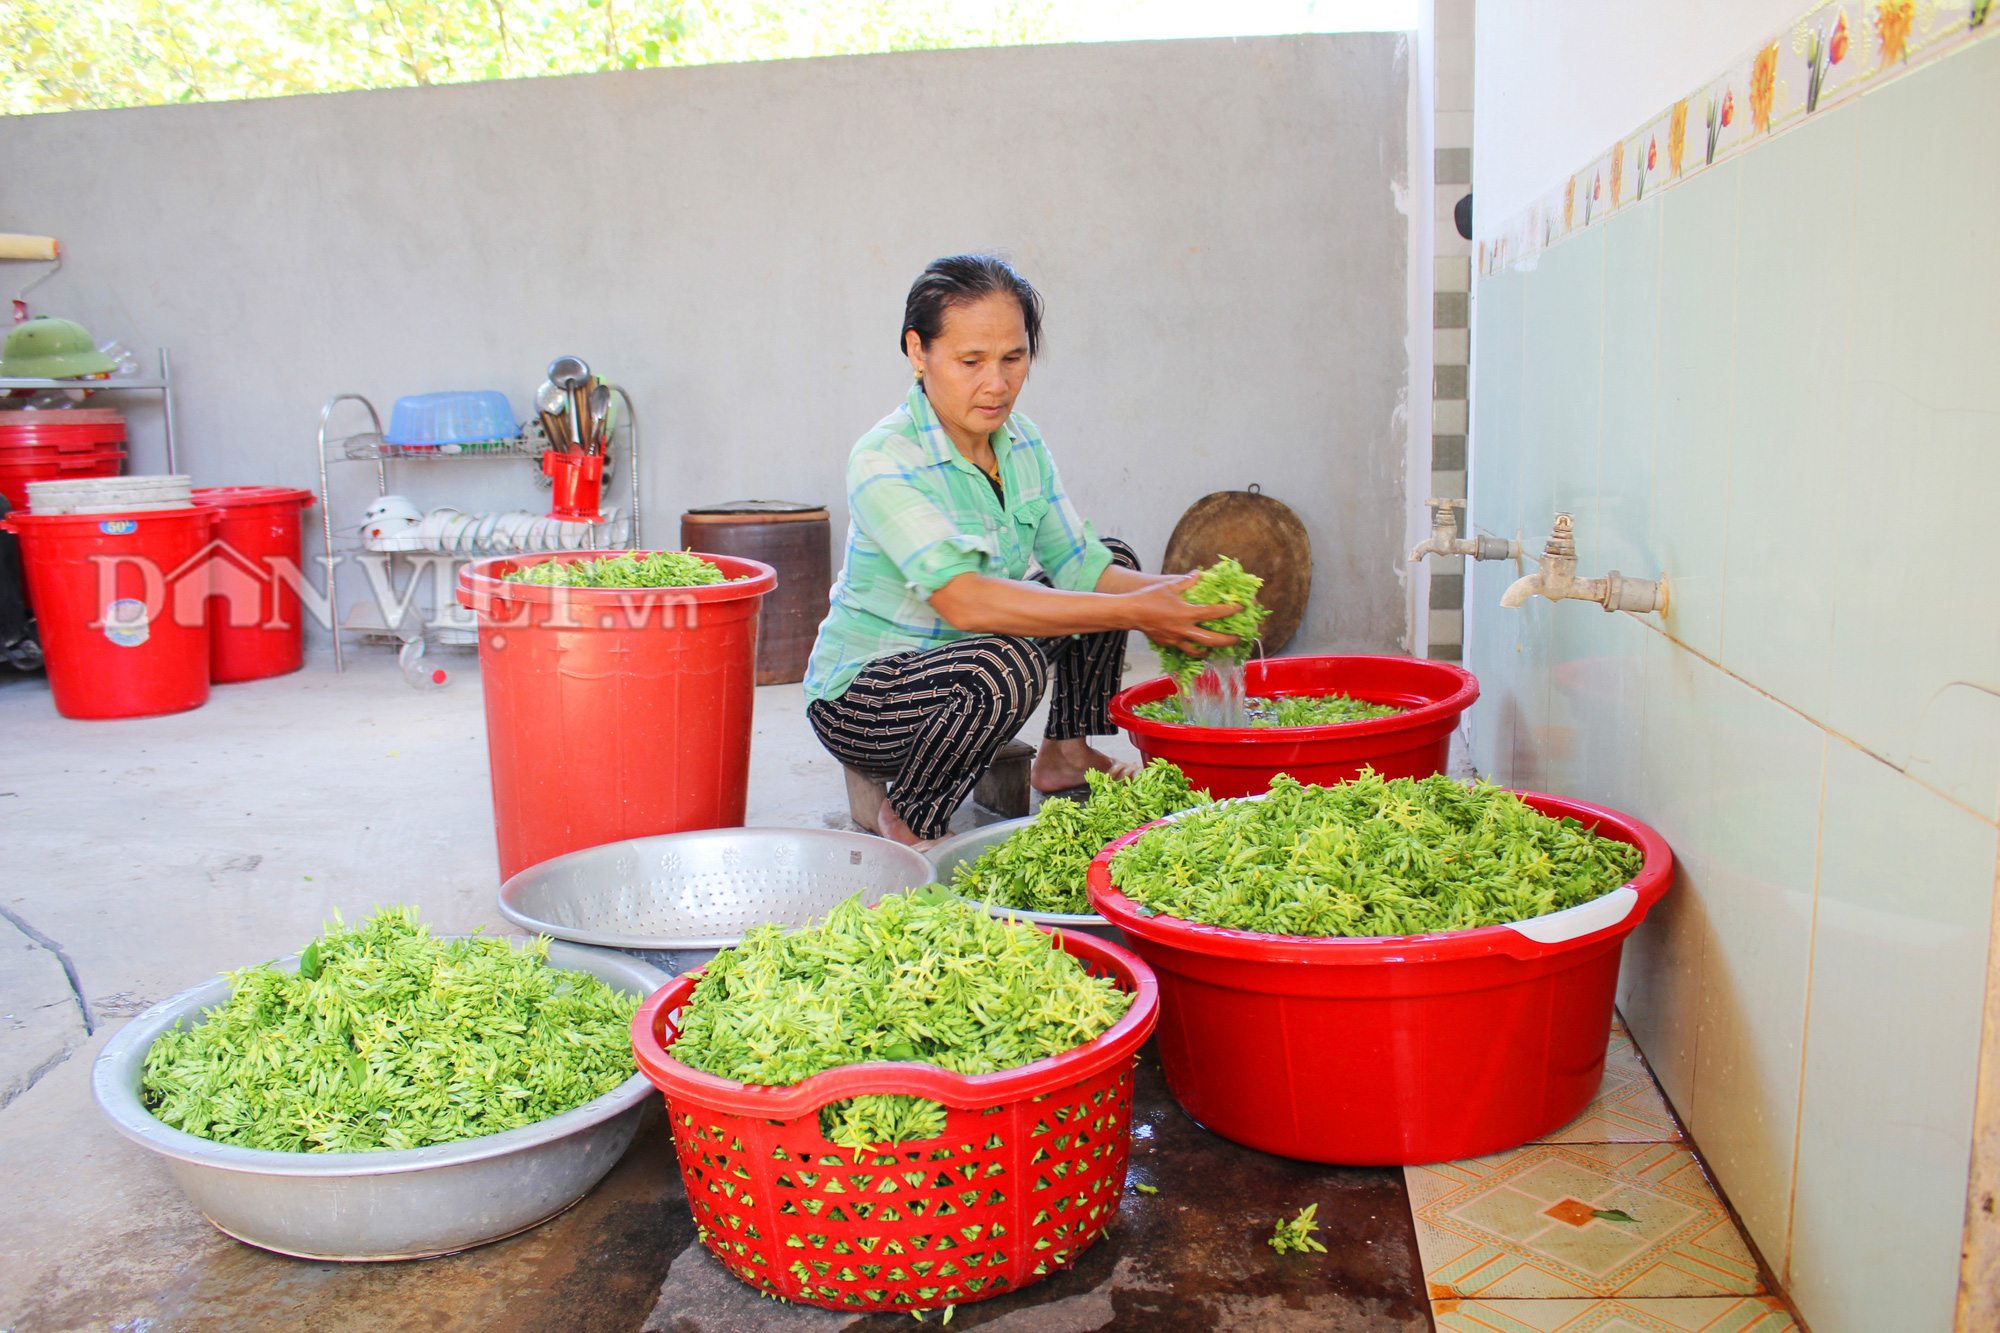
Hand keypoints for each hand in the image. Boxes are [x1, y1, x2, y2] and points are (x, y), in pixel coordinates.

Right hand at [1124, 575, 1239, 655]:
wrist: (1129, 612)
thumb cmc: (1149, 597)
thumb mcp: (1170, 586)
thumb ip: (1187, 581)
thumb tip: (1198, 574)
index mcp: (1187, 613)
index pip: (1214, 613)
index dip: (1229, 610)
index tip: (1240, 608)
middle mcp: (1184, 629)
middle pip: (1211, 640)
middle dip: (1227, 640)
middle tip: (1238, 638)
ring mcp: (1175, 639)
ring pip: (1197, 650)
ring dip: (1208, 650)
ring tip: (1214, 649)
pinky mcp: (1167, 643)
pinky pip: (1181, 647)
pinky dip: (1189, 647)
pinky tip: (1191, 644)